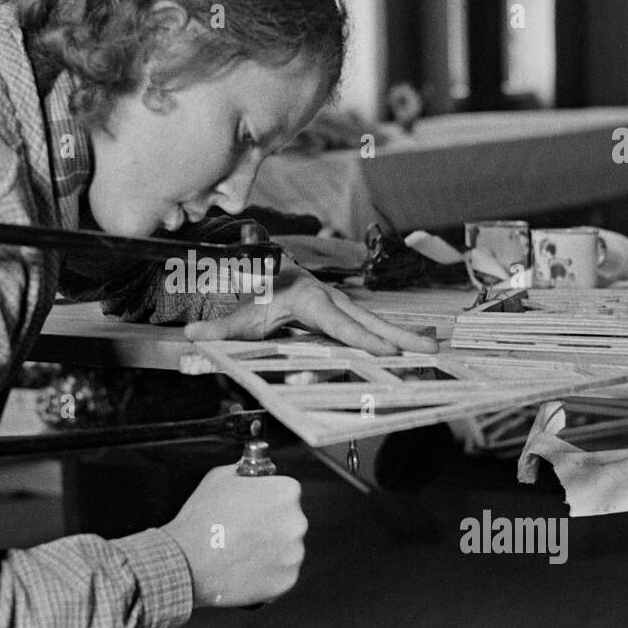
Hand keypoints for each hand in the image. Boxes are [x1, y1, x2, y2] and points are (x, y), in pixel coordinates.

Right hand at [162, 465, 306, 607]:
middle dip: (271, 525)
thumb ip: (244, 472)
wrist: (187, 563)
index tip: (253, 507)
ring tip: (241, 552)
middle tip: (245, 531)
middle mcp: (297, 522)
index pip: (286, 492)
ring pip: (287, 549)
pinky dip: (268, 573)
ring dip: (271, 550)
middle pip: (289, 521)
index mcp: (285, 492)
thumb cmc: (201, 520)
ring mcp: (294, 554)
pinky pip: (282, 573)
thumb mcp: (219, 477)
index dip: (266, 499)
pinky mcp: (287, 580)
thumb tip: (251, 475)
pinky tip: (245, 568)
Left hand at [182, 264, 439, 354]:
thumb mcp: (240, 314)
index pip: (339, 325)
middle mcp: (333, 303)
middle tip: (428, 350)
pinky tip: (423, 346)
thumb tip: (190, 337)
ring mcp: (345, 308)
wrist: (272, 274)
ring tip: (436, 347)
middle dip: (398, 337)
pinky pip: (375, 328)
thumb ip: (219, 329)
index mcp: (310, 302)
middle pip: (368, 324)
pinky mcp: (350, 316)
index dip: (362, 339)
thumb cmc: (259, 296)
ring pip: (377, 324)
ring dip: (407, 336)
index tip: (386, 353)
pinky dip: (400, 336)